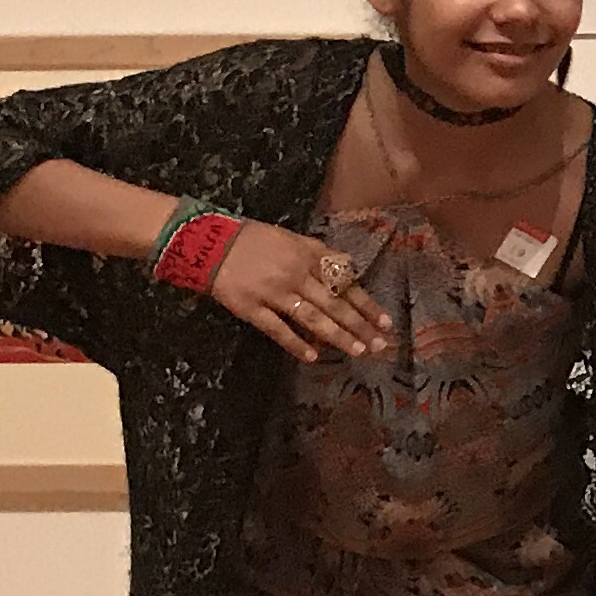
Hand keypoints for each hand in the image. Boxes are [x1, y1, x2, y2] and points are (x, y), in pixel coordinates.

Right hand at [208, 220, 393, 363]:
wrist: (209, 242)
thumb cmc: (253, 239)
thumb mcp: (293, 238)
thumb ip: (320, 255)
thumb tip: (346, 268)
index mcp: (309, 257)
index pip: (345, 284)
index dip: (367, 305)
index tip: (386, 322)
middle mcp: (297, 275)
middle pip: (334, 304)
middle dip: (360, 326)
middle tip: (380, 345)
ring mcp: (274, 293)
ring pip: (312, 318)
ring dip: (337, 336)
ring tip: (357, 351)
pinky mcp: (251, 308)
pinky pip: (278, 329)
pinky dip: (295, 343)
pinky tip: (312, 357)